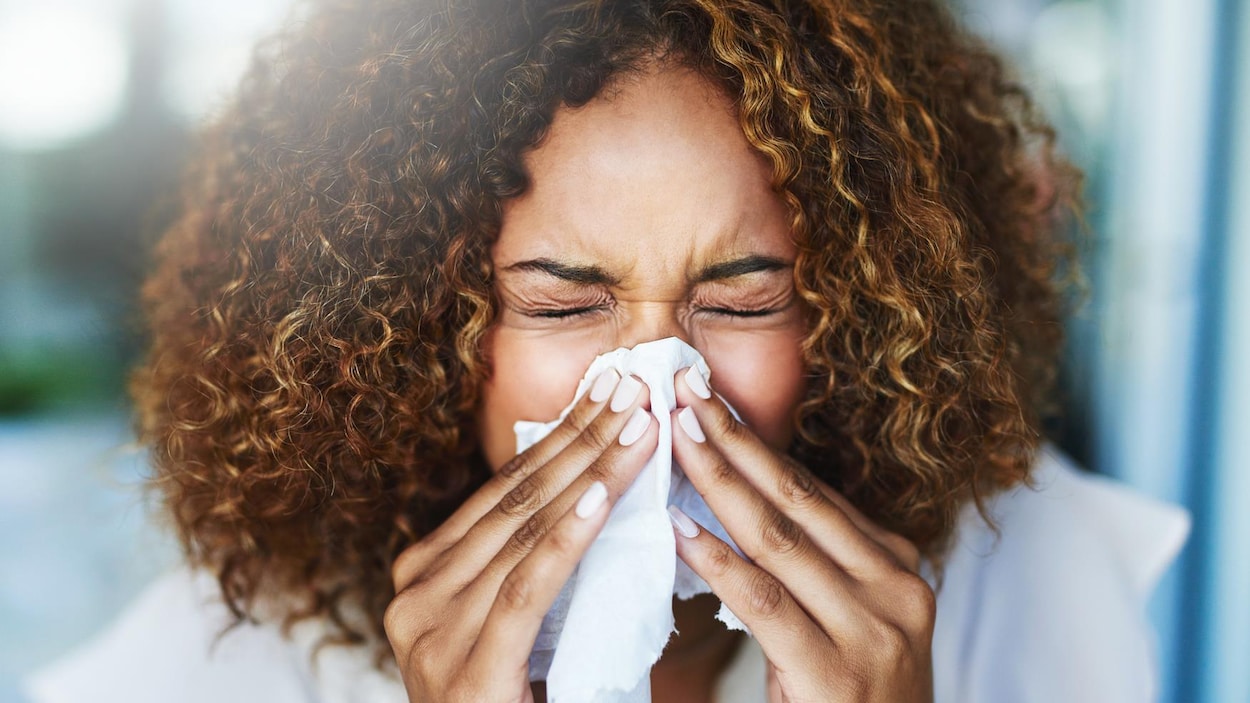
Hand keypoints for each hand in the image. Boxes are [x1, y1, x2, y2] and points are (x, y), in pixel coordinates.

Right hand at [385, 370, 658, 702]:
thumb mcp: (523, 623)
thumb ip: (538, 565)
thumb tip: (595, 489)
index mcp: (426, 576)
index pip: (505, 491)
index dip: (563, 437)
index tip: (611, 393)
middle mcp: (415, 596)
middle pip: (515, 501)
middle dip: (582, 439)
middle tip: (633, 388)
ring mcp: (428, 634)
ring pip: (523, 534)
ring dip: (590, 474)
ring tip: (639, 428)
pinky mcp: (464, 673)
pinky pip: (524, 592)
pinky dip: (566, 541)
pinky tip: (602, 498)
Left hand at [668, 367, 935, 702]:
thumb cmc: (851, 698)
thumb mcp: (847, 620)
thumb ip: (809, 565)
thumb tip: (735, 500)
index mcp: (898, 565)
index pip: (814, 492)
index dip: (755, 444)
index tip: (707, 402)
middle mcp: (896, 587)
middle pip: (798, 499)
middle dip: (735, 440)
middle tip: (685, 391)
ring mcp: (873, 629)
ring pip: (779, 540)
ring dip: (720, 482)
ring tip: (676, 438)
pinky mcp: (836, 672)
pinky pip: (765, 602)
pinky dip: (718, 562)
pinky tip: (680, 530)